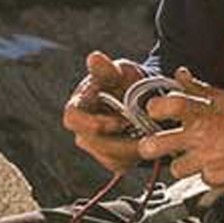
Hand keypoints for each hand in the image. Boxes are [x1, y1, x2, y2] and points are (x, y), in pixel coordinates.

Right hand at [64, 49, 149, 172]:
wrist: (145, 96)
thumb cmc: (127, 81)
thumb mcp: (121, 70)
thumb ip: (107, 68)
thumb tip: (94, 58)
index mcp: (79, 105)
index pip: (73, 118)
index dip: (93, 123)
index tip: (120, 122)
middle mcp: (82, 128)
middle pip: (92, 143)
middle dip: (119, 141)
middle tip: (144, 134)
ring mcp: (95, 145)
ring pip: (107, 157)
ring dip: (130, 149)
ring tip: (150, 136)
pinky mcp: (110, 158)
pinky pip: (118, 164)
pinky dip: (134, 156)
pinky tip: (147, 142)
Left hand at [135, 68, 223, 195]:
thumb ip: (199, 89)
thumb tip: (180, 74)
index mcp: (202, 112)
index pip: (163, 105)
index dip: (154, 108)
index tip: (156, 111)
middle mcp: (199, 137)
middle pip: (153, 146)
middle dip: (149, 146)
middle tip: (154, 145)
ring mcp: (204, 161)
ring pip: (175, 168)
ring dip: (184, 164)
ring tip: (198, 157)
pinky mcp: (213, 180)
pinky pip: (200, 180)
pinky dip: (207, 175)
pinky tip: (219, 166)